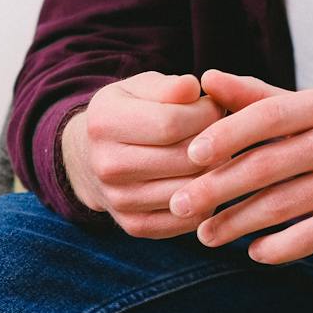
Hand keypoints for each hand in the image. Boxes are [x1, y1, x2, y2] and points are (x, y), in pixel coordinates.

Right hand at [62, 72, 223, 238]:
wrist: (89, 158)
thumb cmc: (127, 114)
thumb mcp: (140, 88)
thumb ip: (169, 86)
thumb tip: (194, 88)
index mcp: (104, 123)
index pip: (172, 122)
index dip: (206, 114)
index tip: (215, 107)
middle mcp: (106, 166)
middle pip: (184, 159)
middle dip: (215, 144)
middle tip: (223, 133)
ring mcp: (119, 200)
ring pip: (189, 190)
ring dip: (214, 172)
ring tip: (214, 155)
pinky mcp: (134, 226)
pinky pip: (187, 219)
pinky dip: (206, 201)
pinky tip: (204, 180)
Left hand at [169, 71, 312, 264]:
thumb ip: (261, 97)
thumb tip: (207, 78)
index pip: (266, 115)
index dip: (225, 135)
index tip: (189, 156)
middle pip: (266, 164)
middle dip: (216, 188)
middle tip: (179, 205)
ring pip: (283, 204)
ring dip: (238, 224)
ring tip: (207, 236)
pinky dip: (279, 247)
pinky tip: (255, 254)